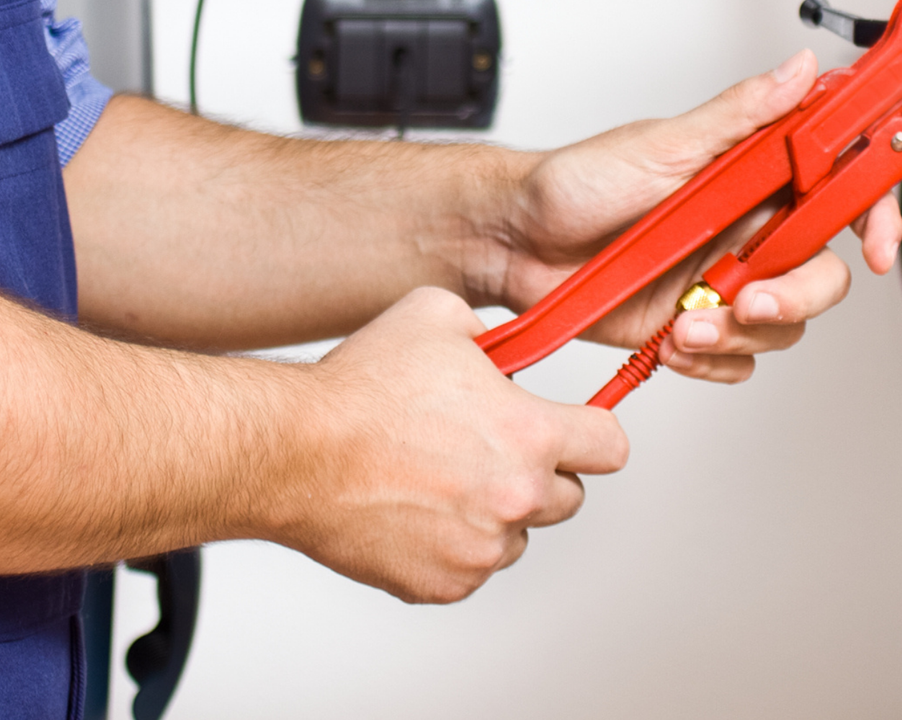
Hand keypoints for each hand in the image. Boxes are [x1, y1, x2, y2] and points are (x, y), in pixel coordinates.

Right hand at [289, 287, 627, 602]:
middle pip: (569, 497)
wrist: (291, 452)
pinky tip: (417, 510)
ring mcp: (479, 549)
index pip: (611, 448)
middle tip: (492, 450)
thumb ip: (493, 332)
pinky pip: (472, 569)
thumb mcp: (440, 317)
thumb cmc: (358, 389)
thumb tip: (506, 347)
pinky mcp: (441, 584)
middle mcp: (515, 498)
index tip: (576, 430)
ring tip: (444, 479)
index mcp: (530, 435)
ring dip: (498, 513)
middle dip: (541, 473)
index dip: (594, 433)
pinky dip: (454, 547)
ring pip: (520, 536)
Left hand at [480, 51, 901, 384]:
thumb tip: (800, 69)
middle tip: (749, 301)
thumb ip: (741, 114)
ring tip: (685, 323)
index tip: (877, 245)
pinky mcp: (696, 325)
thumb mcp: (662, 143)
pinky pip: (739, 359)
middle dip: (796, 296)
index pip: (842, 189)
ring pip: (784, 323)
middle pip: (823, 271)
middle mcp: (750, 228)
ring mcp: (725, 280)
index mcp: (756, 175)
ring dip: (741, 332)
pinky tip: (673, 343)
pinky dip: (712, 360)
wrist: (514, 242)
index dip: (875, 215)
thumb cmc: (577, 182)